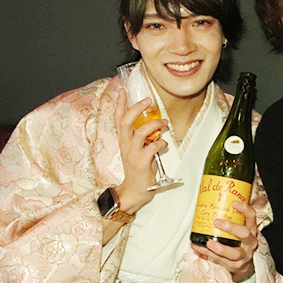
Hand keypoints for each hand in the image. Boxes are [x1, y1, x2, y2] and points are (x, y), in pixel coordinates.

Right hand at [114, 89, 168, 212]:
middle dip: (137, 108)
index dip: (119, 104)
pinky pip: (152, 147)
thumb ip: (144, 139)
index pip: (118, 119)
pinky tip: (164, 145)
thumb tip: (156, 128)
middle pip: (126, 122)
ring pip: (140, 133)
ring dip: (154, 125)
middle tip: (148, 100)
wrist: (134, 191)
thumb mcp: (138, 151)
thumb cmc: (138, 171)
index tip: (122, 91)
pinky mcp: (141, 163)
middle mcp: (126, 146)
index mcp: (124, 142)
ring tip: (164, 123)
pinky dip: (161, 143)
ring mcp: (133, 154)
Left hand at [192, 201, 258, 282]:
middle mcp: (250, 243)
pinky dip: (209, 255)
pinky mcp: (235, 266)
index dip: (244, 209)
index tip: (234, 203)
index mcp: (251, 230)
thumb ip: (232, 220)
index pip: (251, 217)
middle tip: (217, 222)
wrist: (245, 266)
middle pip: (244, 234)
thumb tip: (212, 203)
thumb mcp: (240, 231)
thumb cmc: (239, 244)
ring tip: (208, 243)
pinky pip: (222, 262)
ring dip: (220, 248)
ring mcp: (244, 255)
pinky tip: (200, 249)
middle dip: (230, 228)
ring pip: (234, 253)